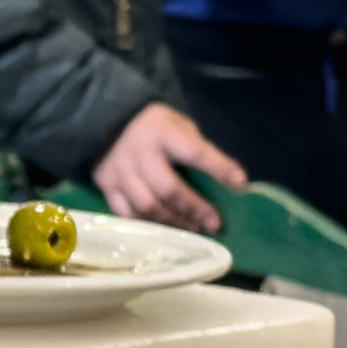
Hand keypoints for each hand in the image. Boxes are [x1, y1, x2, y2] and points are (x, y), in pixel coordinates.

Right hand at [94, 101, 244, 231]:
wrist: (107, 119)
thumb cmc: (155, 126)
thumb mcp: (179, 125)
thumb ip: (196, 149)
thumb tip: (224, 181)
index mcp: (163, 132)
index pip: (195, 153)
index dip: (219, 169)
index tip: (240, 185)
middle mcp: (140, 153)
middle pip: (170, 189)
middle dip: (195, 209)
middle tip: (214, 224)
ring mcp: (120, 172)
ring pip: (148, 206)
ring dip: (174, 222)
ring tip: (193, 229)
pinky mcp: (106, 186)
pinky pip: (127, 214)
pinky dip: (148, 224)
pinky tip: (164, 228)